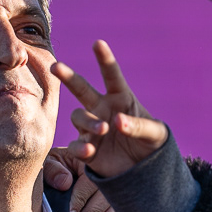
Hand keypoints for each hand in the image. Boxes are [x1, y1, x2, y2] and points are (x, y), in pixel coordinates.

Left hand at [43, 148, 119, 211]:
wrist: (57, 172)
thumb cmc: (52, 168)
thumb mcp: (48, 163)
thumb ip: (52, 170)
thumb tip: (65, 183)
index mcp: (87, 159)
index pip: (88, 180)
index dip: (80, 199)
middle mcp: (103, 169)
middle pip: (104, 192)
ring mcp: (112, 182)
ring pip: (114, 201)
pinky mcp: (116, 195)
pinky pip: (118, 208)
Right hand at [51, 41, 167, 178]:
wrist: (143, 168)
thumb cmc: (151, 143)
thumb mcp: (155, 134)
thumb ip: (138, 126)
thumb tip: (117, 121)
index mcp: (120, 98)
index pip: (111, 75)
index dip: (104, 59)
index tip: (98, 43)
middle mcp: (102, 108)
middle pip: (81, 89)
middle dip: (68, 76)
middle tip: (56, 66)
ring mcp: (92, 127)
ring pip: (79, 117)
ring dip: (89, 122)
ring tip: (103, 129)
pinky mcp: (86, 148)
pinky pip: (77, 145)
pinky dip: (81, 147)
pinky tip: (90, 150)